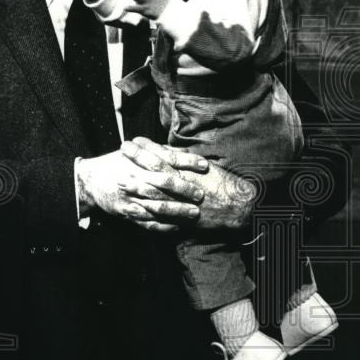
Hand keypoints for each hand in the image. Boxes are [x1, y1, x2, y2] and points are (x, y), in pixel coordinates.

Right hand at [75, 145, 206, 232]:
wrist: (89, 180)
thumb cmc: (116, 163)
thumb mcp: (135, 152)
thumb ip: (159, 151)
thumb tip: (184, 152)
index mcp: (138, 161)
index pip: (167, 159)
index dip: (187, 162)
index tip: (205, 165)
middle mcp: (135, 179)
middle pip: (164, 184)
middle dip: (184, 190)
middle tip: (201, 195)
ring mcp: (130, 198)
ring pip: (157, 205)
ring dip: (177, 211)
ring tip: (194, 214)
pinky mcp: (126, 213)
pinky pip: (146, 222)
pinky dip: (162, 226)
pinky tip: (176, 228)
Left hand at [127, 138, 256, 233]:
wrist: (239, 206)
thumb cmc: (225, 185)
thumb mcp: (208, 167)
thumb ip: (188, 162)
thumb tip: (172, 152)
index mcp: (188, 170)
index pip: (163, 155)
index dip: (146, 148)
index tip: (133, 140)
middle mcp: (182, 184)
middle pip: (153, 171)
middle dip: (135, 162)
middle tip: (119, 153)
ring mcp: (180, 202)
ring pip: (153, 194)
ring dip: (135, 187)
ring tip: (119, 182)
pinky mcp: (181, 219)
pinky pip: (159, 217)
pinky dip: (144, 214)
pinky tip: (131, 211)